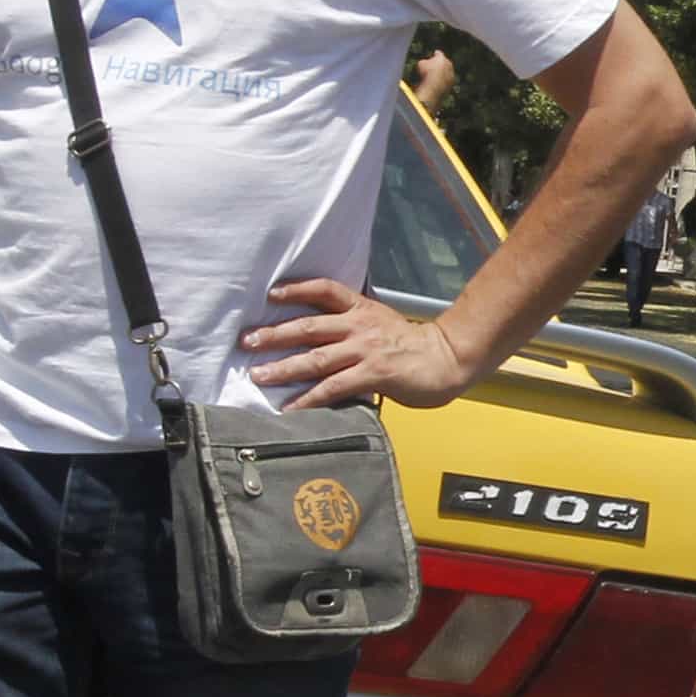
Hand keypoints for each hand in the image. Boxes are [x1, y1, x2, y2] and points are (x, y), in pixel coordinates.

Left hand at [243, 278, 480, 409]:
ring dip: (283, 367)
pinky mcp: (372, 374)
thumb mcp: (382, 322)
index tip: (271, 294)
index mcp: (362, 309)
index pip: (325, 290)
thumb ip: (354, 325)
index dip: (297, 289)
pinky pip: (333, 387)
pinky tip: (291, 407)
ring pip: (316, 358)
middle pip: (309, 326)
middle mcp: (359, 326)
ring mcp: (365, 350)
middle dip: (275, 333)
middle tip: (248, 340)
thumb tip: (323, 335)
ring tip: (258, 375)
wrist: (447, 358)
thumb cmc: (414, 345)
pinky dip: (308, 398)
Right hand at [408, 48, 457, 114]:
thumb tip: (424, 64)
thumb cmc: (425, 73)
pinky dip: (443, 81)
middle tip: (433, 67)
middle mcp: (449, 64)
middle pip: (444, 62)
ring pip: (447, 72)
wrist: (433, 87)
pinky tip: (436, 84)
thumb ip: (424, 61)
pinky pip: (447, 80)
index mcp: (441, 57)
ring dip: (442, 73)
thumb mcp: (420, 64)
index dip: (436, 54)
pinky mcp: (452, 83)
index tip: (435, 53)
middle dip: (440, 64)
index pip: (439, 53)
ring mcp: (451, 73)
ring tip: (433, 77)